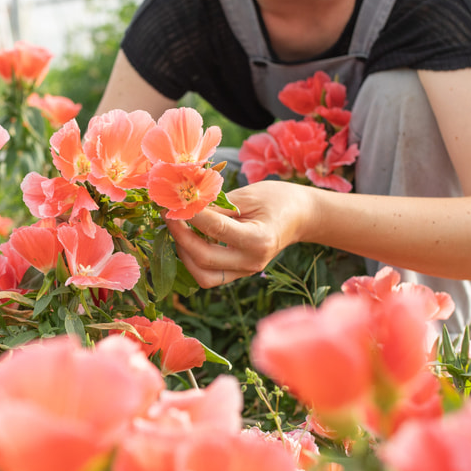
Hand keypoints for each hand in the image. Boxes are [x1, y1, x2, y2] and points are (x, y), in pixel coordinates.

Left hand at [165, 181, 314, 288]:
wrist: (301, 216)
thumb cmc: (277, 199)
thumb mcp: (249, 194)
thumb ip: (218, 203)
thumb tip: (186, 206)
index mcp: (259, 240)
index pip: (216, 229)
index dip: (191, 215)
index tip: (174, 201)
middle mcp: (251, 262)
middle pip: (204, 258)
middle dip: (180, 236)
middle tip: (169, 215)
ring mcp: (245, 271)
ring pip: (202, 276)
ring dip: (183, 253)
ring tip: (177, 228)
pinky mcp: (238, 273)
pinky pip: (208, 276)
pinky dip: (193, 260)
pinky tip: (188, 238)